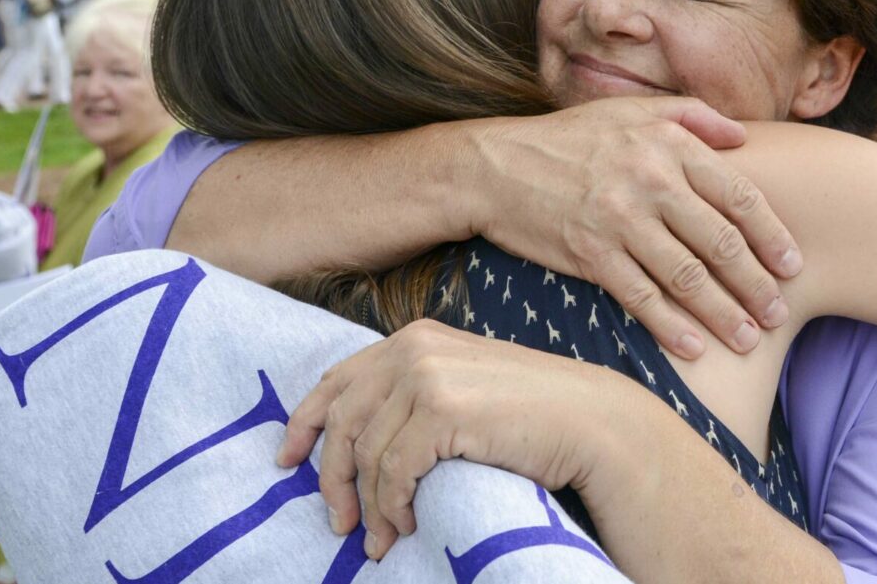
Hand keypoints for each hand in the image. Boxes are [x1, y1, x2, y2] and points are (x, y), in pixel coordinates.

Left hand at [275, 321, 629, 559]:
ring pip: (366, 453)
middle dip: (332, 479)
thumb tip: (355, 441)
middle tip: (338, 523)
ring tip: (379, 538)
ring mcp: (427, 375)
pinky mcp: (443, 410)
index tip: (286, 461)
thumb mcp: (460, 387)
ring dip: (368, 506)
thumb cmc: (529, 413)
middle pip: (342, 421)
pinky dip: (392, 504)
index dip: (303, 423)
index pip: (336, 381)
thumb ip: (411, 395)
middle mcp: (412, 348)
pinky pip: (394, 470)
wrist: (590, 421)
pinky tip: (405, 523)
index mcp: (412, 337)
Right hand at [470, 97, 800, 357]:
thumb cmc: (569, 139)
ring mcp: (619, 220)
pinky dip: (671, 325)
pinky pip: (640, 296)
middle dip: (756, 284)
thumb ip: (692, 115)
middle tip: (778, 313)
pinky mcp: (589, 253)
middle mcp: (650, 181)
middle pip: (720, 242)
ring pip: (687, 276)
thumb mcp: (631, 110)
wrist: (494, 166)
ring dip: (723, 313)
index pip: (738, 195)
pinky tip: (694, 347)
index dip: (772, 235)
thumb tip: (743, 136)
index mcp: (668, 145)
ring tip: (748, 339)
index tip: (793, 266)